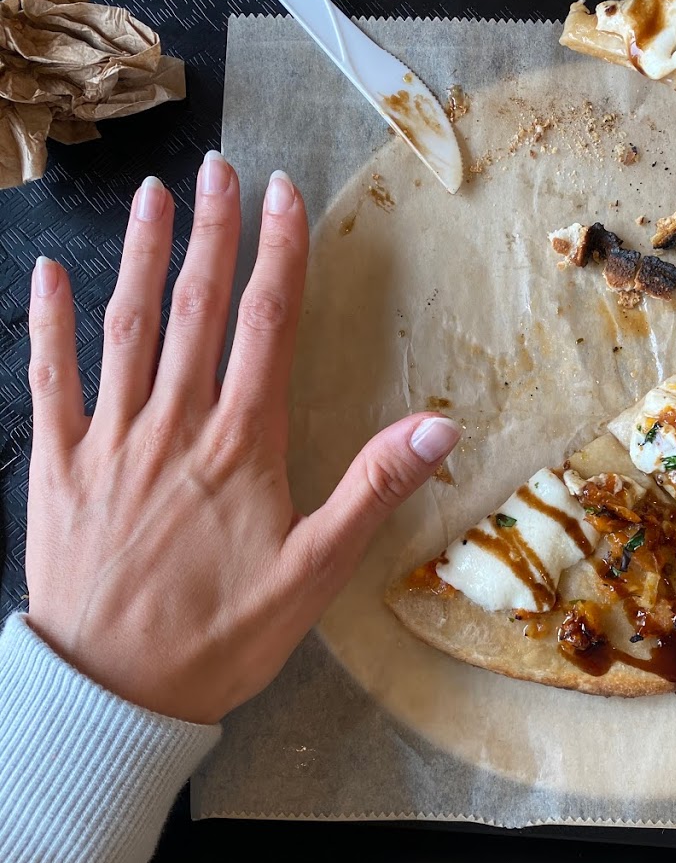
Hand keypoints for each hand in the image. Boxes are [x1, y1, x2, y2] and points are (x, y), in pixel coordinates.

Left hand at [25, 155, 459, 723]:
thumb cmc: (222, 638)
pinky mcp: (58, 468)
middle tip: (219, 169)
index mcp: (238, 446)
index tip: (284, 194)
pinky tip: (51, 273)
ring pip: (125, 329)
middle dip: (212, 233)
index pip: (266, 327)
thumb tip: (440, 426)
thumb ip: (372, 490)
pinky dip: (48, 323)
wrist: (114, 693)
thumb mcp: (315, 574)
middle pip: (196, 309)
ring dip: (139, 256)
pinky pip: (50, 381)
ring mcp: (109, 442)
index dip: (279, 253)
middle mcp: (172, 427)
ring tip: (152, 196)